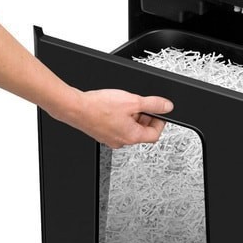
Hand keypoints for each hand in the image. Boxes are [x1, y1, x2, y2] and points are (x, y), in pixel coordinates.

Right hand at [53, 88, 173, 148]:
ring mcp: (110, 139)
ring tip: (125, 104)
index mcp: (132, 137)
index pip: (154, 134)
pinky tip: (113, 107)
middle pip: (141, 132)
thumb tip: (167, 106)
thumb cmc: (99, 107)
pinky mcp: (101, 134)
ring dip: (132, 117)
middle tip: (140, 105)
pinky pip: (117, 127)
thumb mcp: (133, 101)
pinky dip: (120, 118)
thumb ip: (153, 104)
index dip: (160, 122)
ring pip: (129, 129)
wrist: (75, 107)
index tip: (159, 112)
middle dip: (144, 117)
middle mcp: (122, 142)